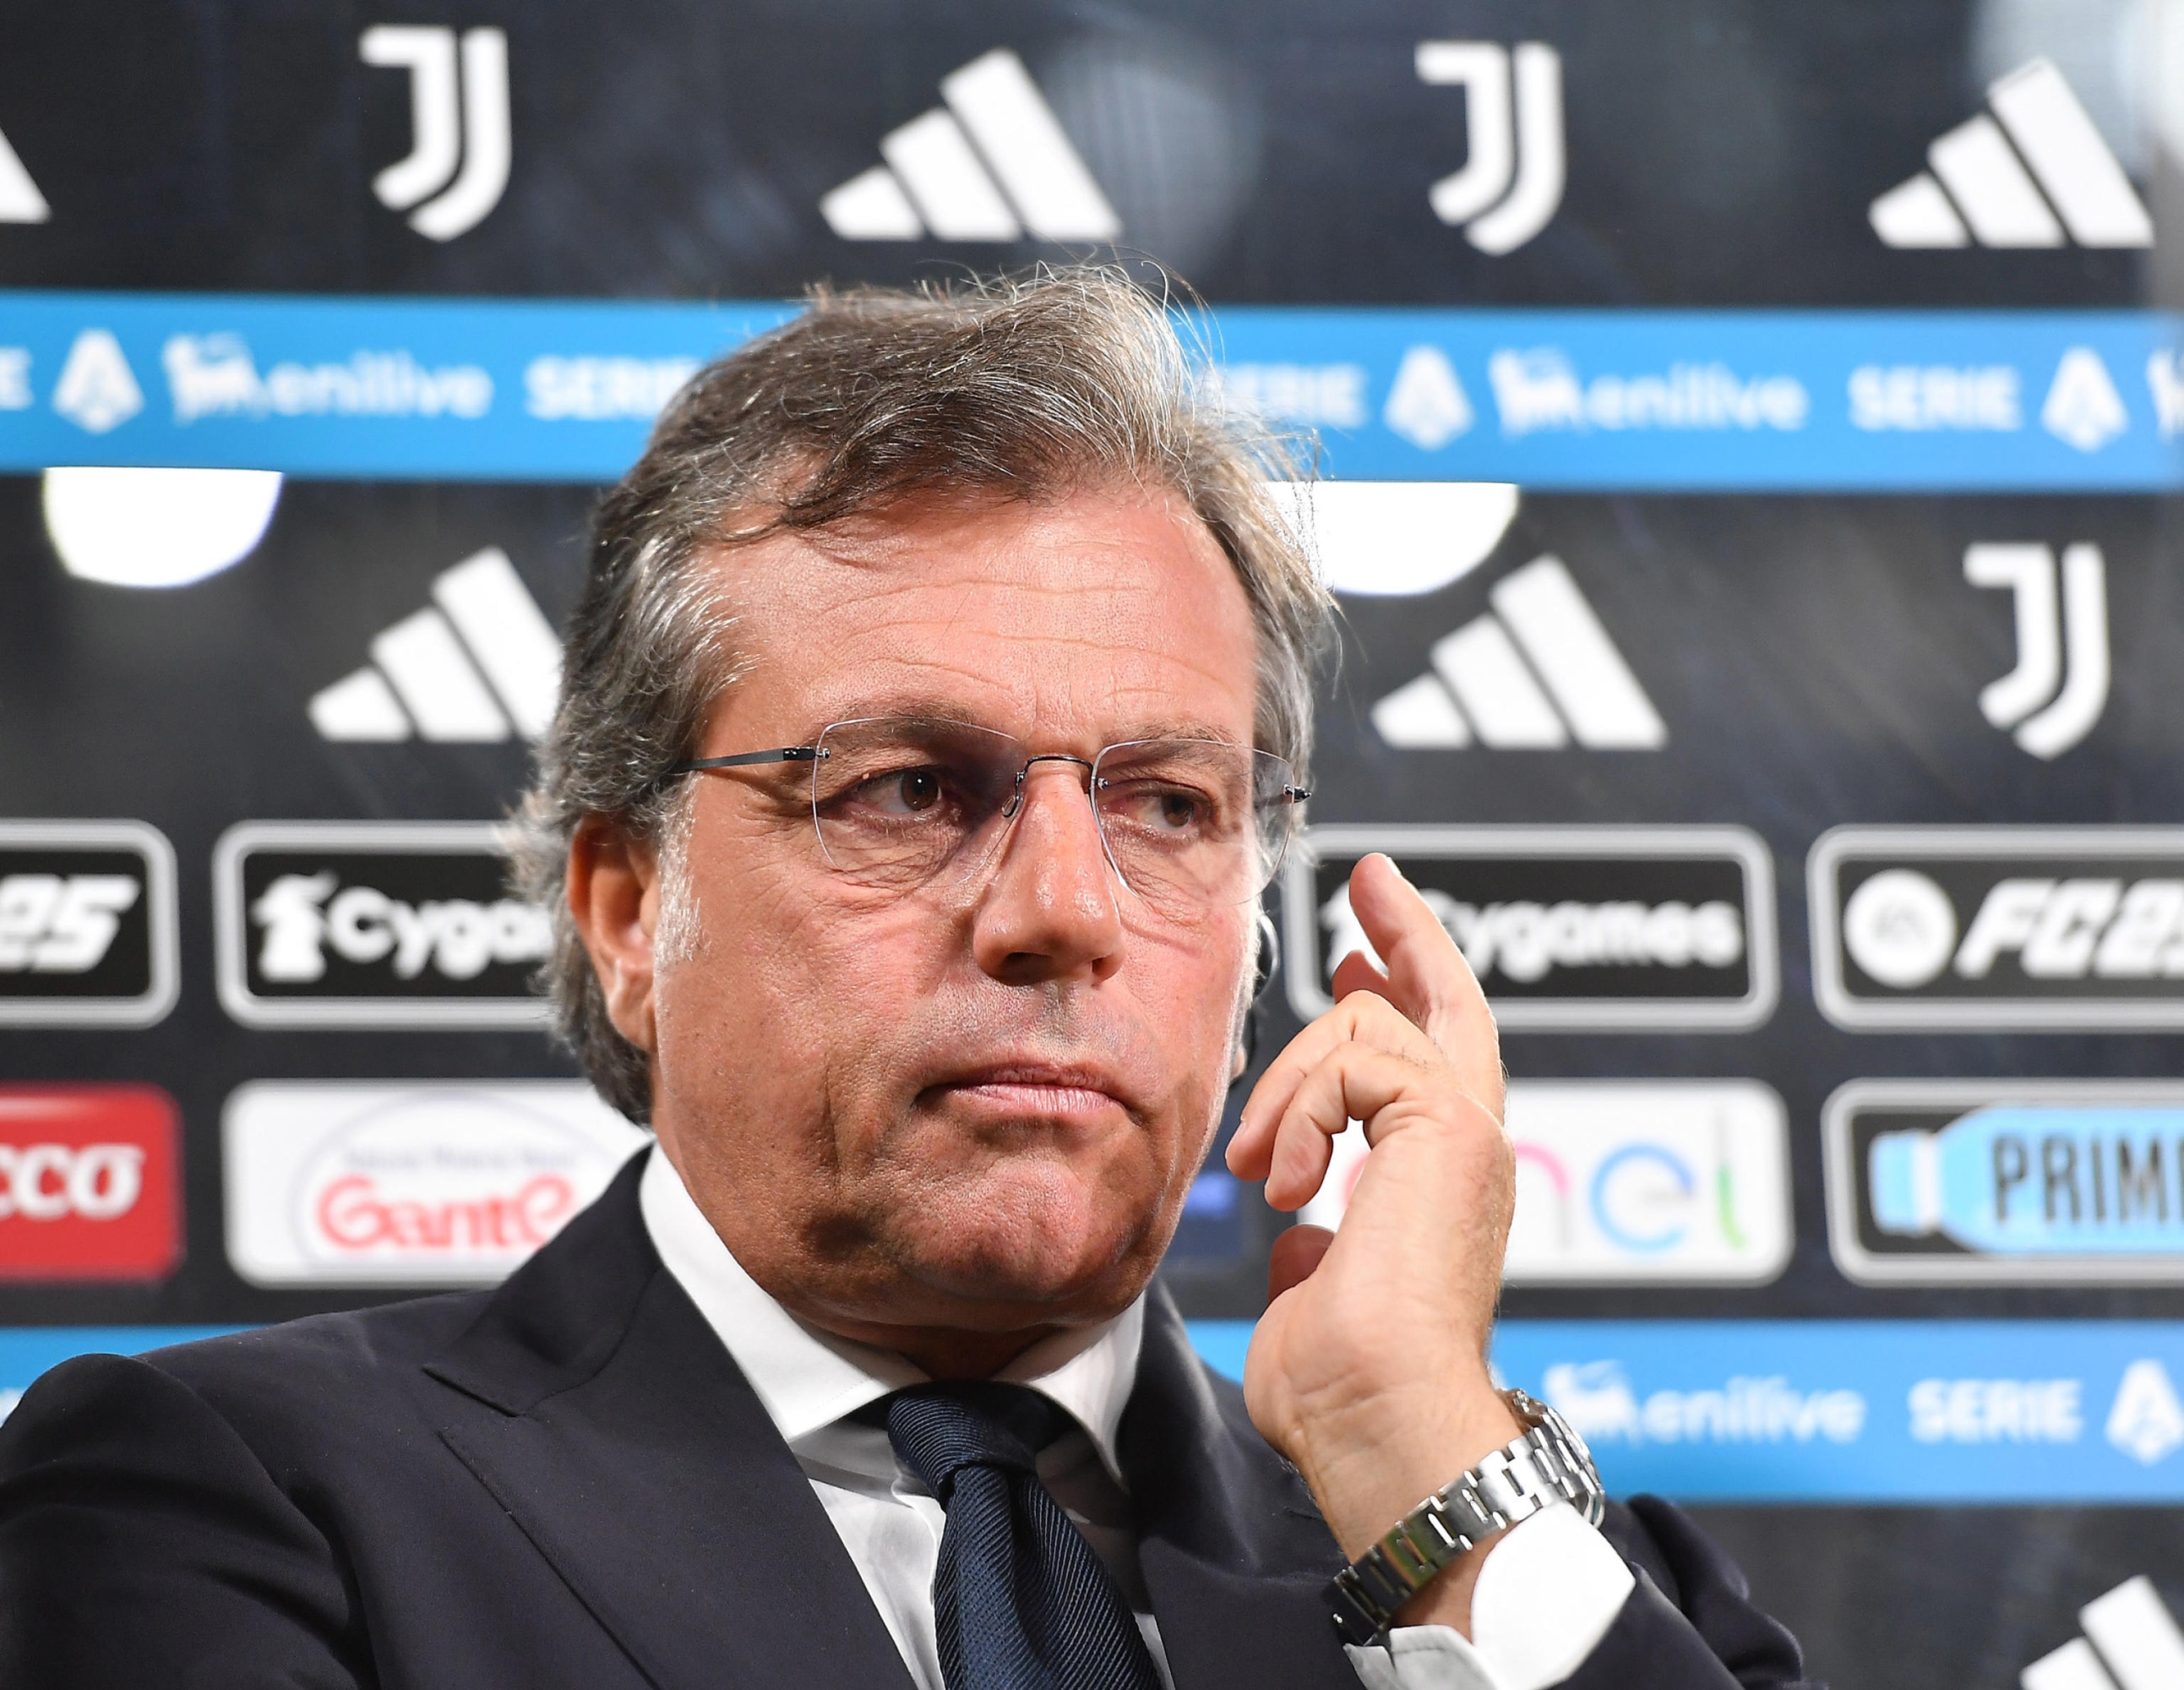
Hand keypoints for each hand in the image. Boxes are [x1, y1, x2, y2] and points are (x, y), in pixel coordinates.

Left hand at [1224, 853, 1520, 1636]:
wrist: (1381, 1424)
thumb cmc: (1343, 1393)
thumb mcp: (1314, 1296)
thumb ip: (1315, 1250)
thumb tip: (1301, 1236)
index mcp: (1443, 1182)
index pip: (1432, 1059)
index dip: (1401, 991)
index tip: (1361, 950)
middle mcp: (1472, 1146)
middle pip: (1449, 1000)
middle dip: (1405, 929)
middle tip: (1369, 880)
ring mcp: (1470, 1130)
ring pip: (1367, 1027)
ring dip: (1289, 1088)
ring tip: (1259, 1167)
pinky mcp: (1450, 1124)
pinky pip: (1354, 1059)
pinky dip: (1300, 1111)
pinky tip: (1285, 1180)